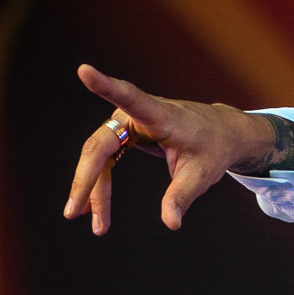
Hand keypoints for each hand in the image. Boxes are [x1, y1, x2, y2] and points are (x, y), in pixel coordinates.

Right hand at [64, 64, 277, 233]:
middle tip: (73, 213)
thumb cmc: (212, 148)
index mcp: (159, 115)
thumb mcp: (201, 175)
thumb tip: (171, 223)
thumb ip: (182, 196)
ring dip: (92, 189)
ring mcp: (126, 124)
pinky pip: (104, 161)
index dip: (105, 85)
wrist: (220, 135)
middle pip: (99, 146)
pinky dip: (100, 185)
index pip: (128, 97)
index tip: (84, 70)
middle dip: (86, 180)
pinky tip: (94, 209)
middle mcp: (136, 115)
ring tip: (97, 224)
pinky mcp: (124, 135)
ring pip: (98, 157)